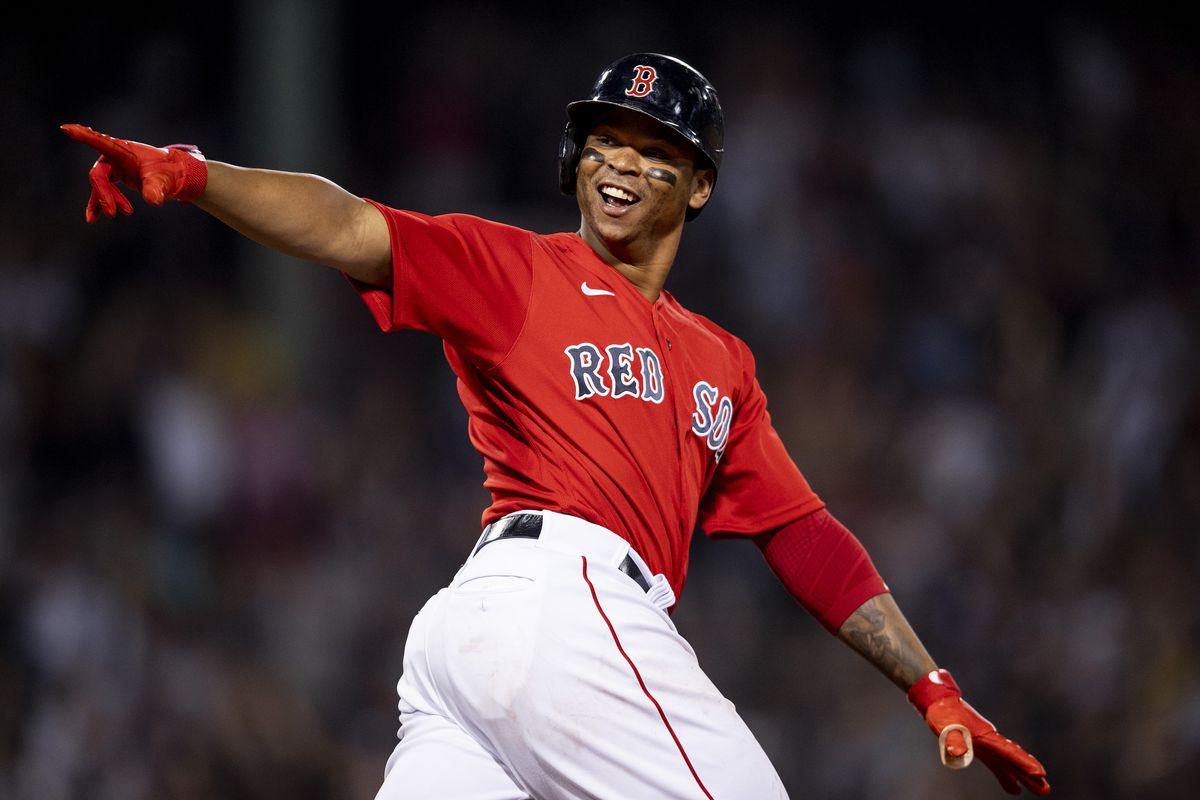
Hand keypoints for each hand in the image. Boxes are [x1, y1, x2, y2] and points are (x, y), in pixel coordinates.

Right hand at [60, 123, 206, 221]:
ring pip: (100, 184)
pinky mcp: (114, 175)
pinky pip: (102, 190)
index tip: (65, 128)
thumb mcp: (164, 181)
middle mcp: (113, 155)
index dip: (82, 135)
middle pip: (98, 175)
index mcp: (122, 150)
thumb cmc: (168, 173)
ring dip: (106, 200)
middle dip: (105, 194)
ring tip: (119, 215)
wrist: (174, 175)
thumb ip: (156, 188)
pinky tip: (92, 219)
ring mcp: (112, 165)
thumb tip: (153, 200)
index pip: (99, 141)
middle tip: (118, 213)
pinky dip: (98, 203)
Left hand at [909, 669, 1049, 795]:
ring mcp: (987, 744)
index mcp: (986, 735)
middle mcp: (991, 740)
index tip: (1040, 773)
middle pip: (1014, 759)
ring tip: (1041, 790)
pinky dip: (1006, 776)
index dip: (1023, 762)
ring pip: (1009, 763)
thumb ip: (954, 739)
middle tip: (1046, 789)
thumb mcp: (946, 726)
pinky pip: (997, 764)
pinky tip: (1014, 789)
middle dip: (1030, 773)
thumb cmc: (943, 712)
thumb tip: (958, 753)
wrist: (939, 702)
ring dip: (1023, 776)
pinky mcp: (981, 748)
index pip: (1008, 751)